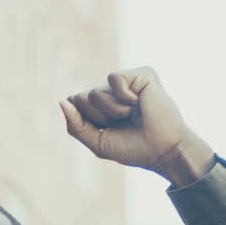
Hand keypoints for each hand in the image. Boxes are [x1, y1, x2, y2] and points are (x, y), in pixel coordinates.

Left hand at [60, 67, 214, 186]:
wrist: (162, 150)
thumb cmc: (133, 148)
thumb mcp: (97, 142)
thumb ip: (76, 125)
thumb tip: (62, 101)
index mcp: (103, 106)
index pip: (75, 103)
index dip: (88, 122)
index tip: (109, 131)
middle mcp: (113, 92)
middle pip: (82, 98)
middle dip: (98, 117)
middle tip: (123, 123)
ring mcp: (127, 82)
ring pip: (95, 92)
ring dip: (112, 110)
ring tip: (133, 115)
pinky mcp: (141, 74)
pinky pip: (113, 78)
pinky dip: (122, 97)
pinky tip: (138, 103)